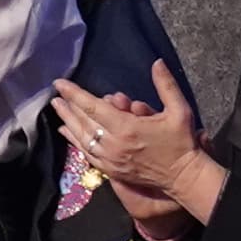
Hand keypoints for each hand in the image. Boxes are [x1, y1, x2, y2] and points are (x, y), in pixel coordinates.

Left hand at [54, 60, 223, 228]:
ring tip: (58, 110)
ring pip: (82, 138)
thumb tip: (157, 63)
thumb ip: (166, 85)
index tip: (60, 83)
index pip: (93, 107)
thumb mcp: (179, 110)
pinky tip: (67, 132)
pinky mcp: (111, 170)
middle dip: (68, 107)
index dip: (74, 94)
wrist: (184, 177)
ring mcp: (110, 160)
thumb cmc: (182, 142)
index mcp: (127, 128)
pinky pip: (87, 154)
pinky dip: (75, 141)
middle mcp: (114, 145)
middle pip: (83, 122)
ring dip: (68, 122)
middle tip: (55, 96)